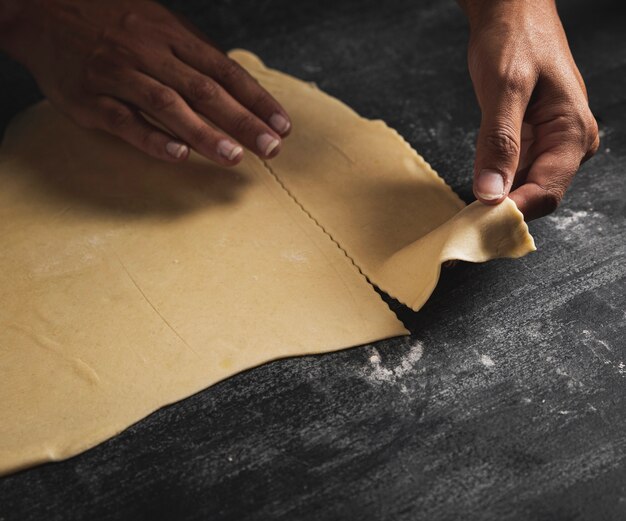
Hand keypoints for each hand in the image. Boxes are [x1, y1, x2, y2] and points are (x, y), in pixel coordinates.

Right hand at [0, 0, 290, 164]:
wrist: (43, 9)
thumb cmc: (111, 22)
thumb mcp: (158, 25)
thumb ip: (194, 56)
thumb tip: (236, 87)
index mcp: (172, 36)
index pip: (225, 71)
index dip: (256, 99)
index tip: (282, 126)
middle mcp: (150, 54)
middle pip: (205, 90)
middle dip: (242, 121)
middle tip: (271, 149)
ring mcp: (119, 75)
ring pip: (168, 105)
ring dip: (204, 133)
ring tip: (234, 157)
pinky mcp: (91, 98)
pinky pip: (124, 120)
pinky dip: (152, 138)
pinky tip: (178, 155)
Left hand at [461, 0, 598, 219]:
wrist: (512, 11)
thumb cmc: (514, 39)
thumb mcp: (503, 89)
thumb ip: (498, 142)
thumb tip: (490, 192)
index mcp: (572, 131)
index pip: (546, 191)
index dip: (513, 211)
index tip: (479, 224)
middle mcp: (568, 143)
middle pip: (537, 194)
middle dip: (504, 209)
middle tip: (467, 221)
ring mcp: (552, 143)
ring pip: (526, 186)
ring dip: (499, 199)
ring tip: (468, 209)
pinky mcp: (534, 140)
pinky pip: (517, 172)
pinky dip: (497, 183)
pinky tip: (478, 186)